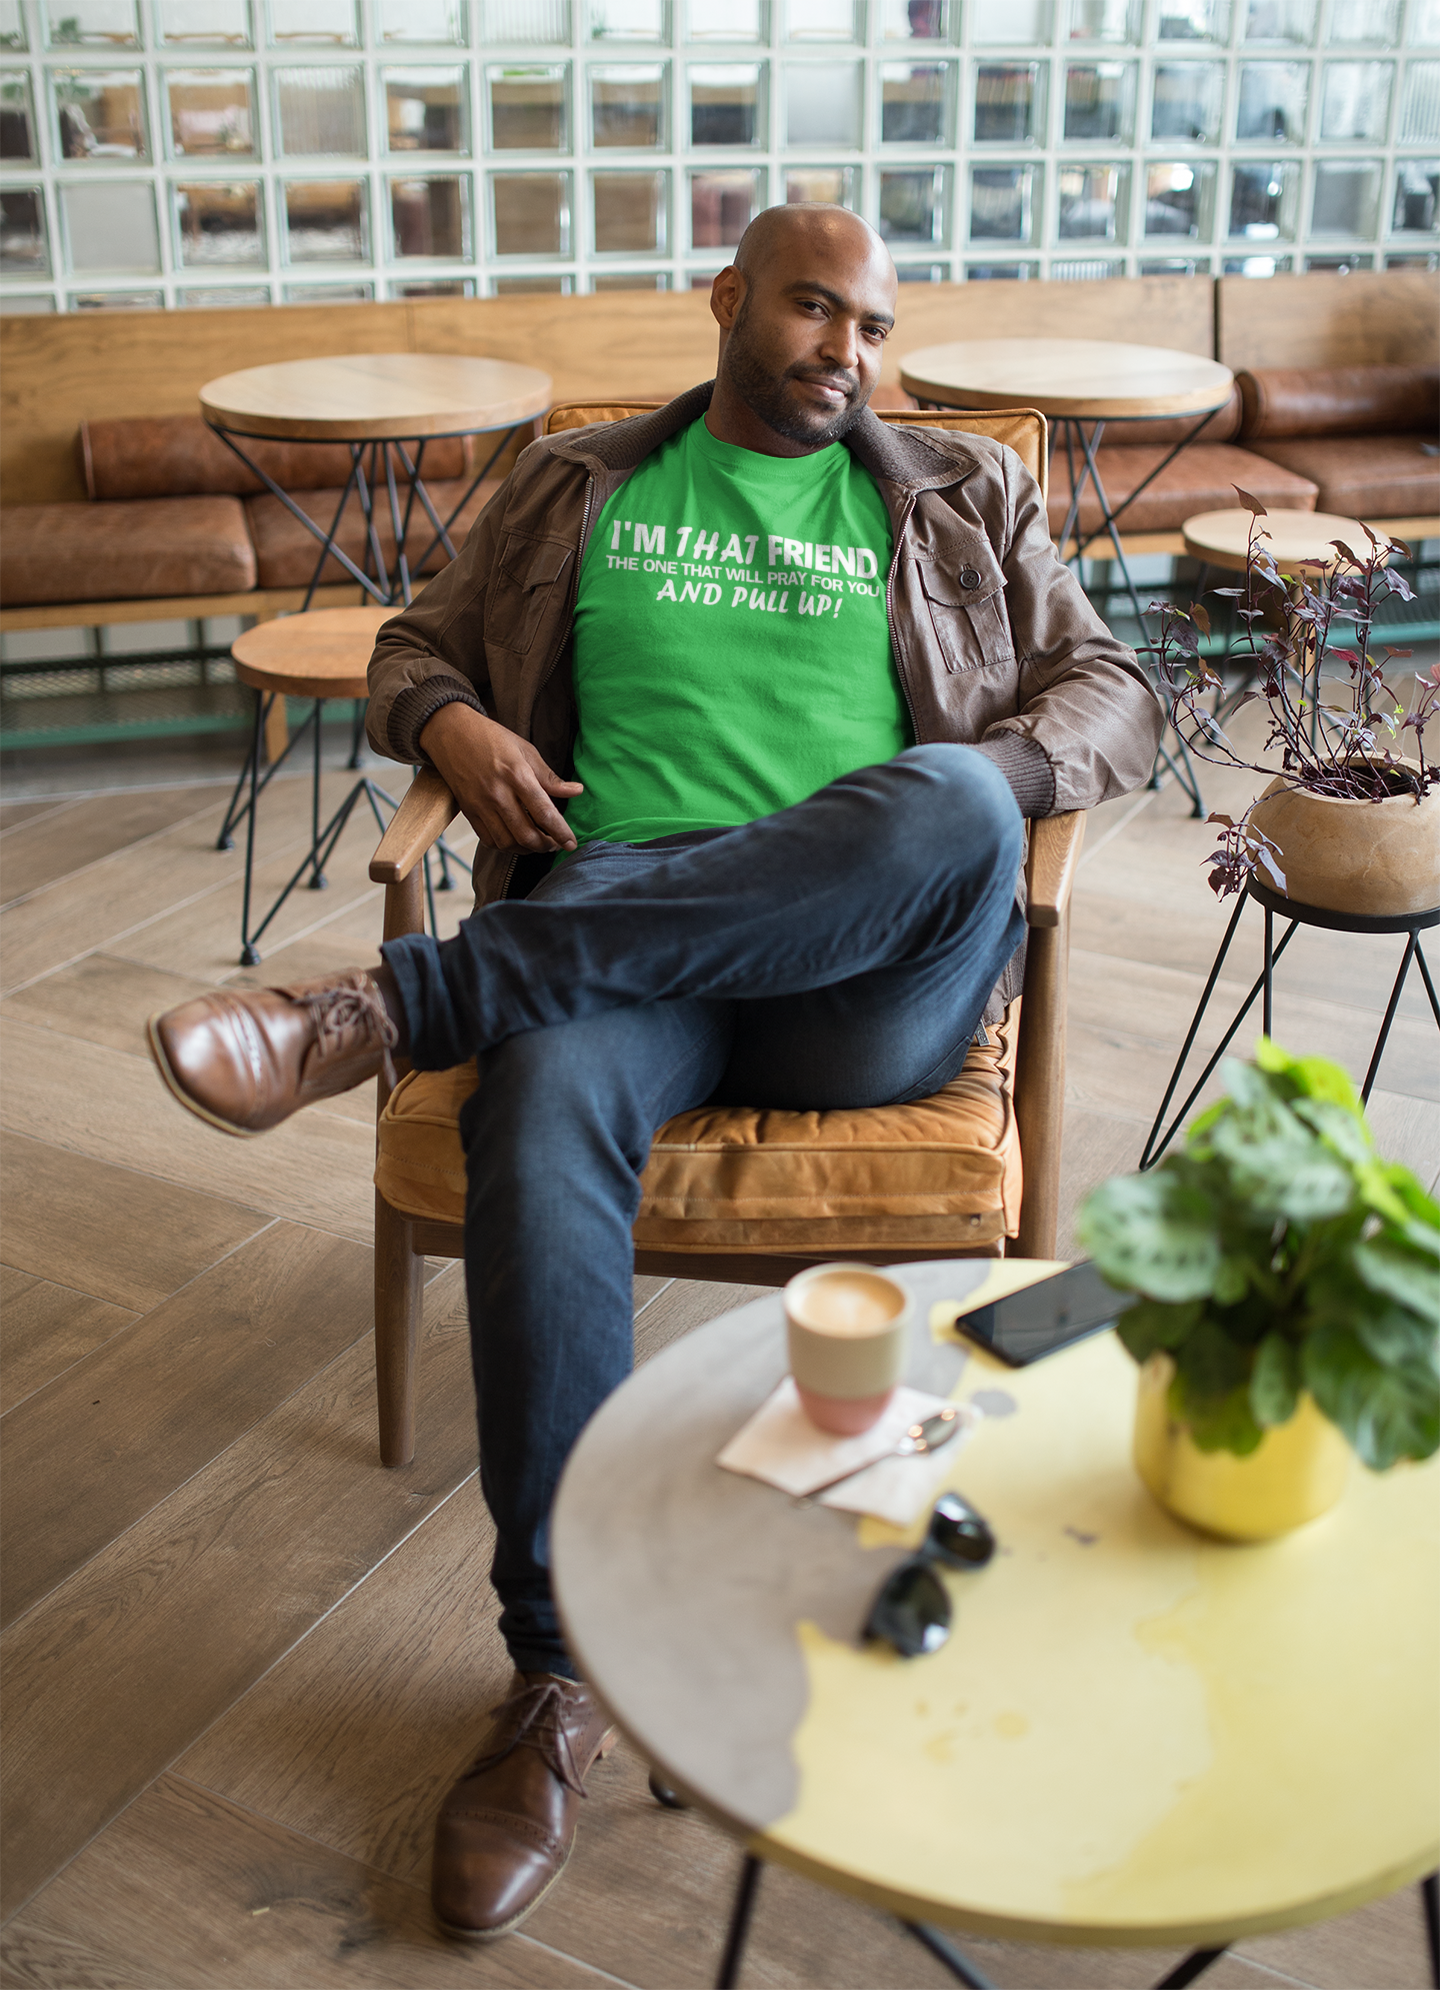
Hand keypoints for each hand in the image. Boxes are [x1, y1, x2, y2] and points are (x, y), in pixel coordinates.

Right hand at [419, 702, 582, 853]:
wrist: (452, 733)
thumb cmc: (491, 738)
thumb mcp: (526, 750)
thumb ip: (550, 777)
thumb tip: (576, 791)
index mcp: (517, 775)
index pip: (544, 812)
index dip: (560, 832)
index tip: (571, 843)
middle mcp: (498, 793)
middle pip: (526, 834)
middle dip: (545, 846)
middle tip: (555, 844)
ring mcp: (481, 805)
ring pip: (507, 842)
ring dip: (526, 849)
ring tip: (537, 843)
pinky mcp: (468, 811)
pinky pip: (488, 840)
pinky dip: (505, 846)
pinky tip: (515, 839)